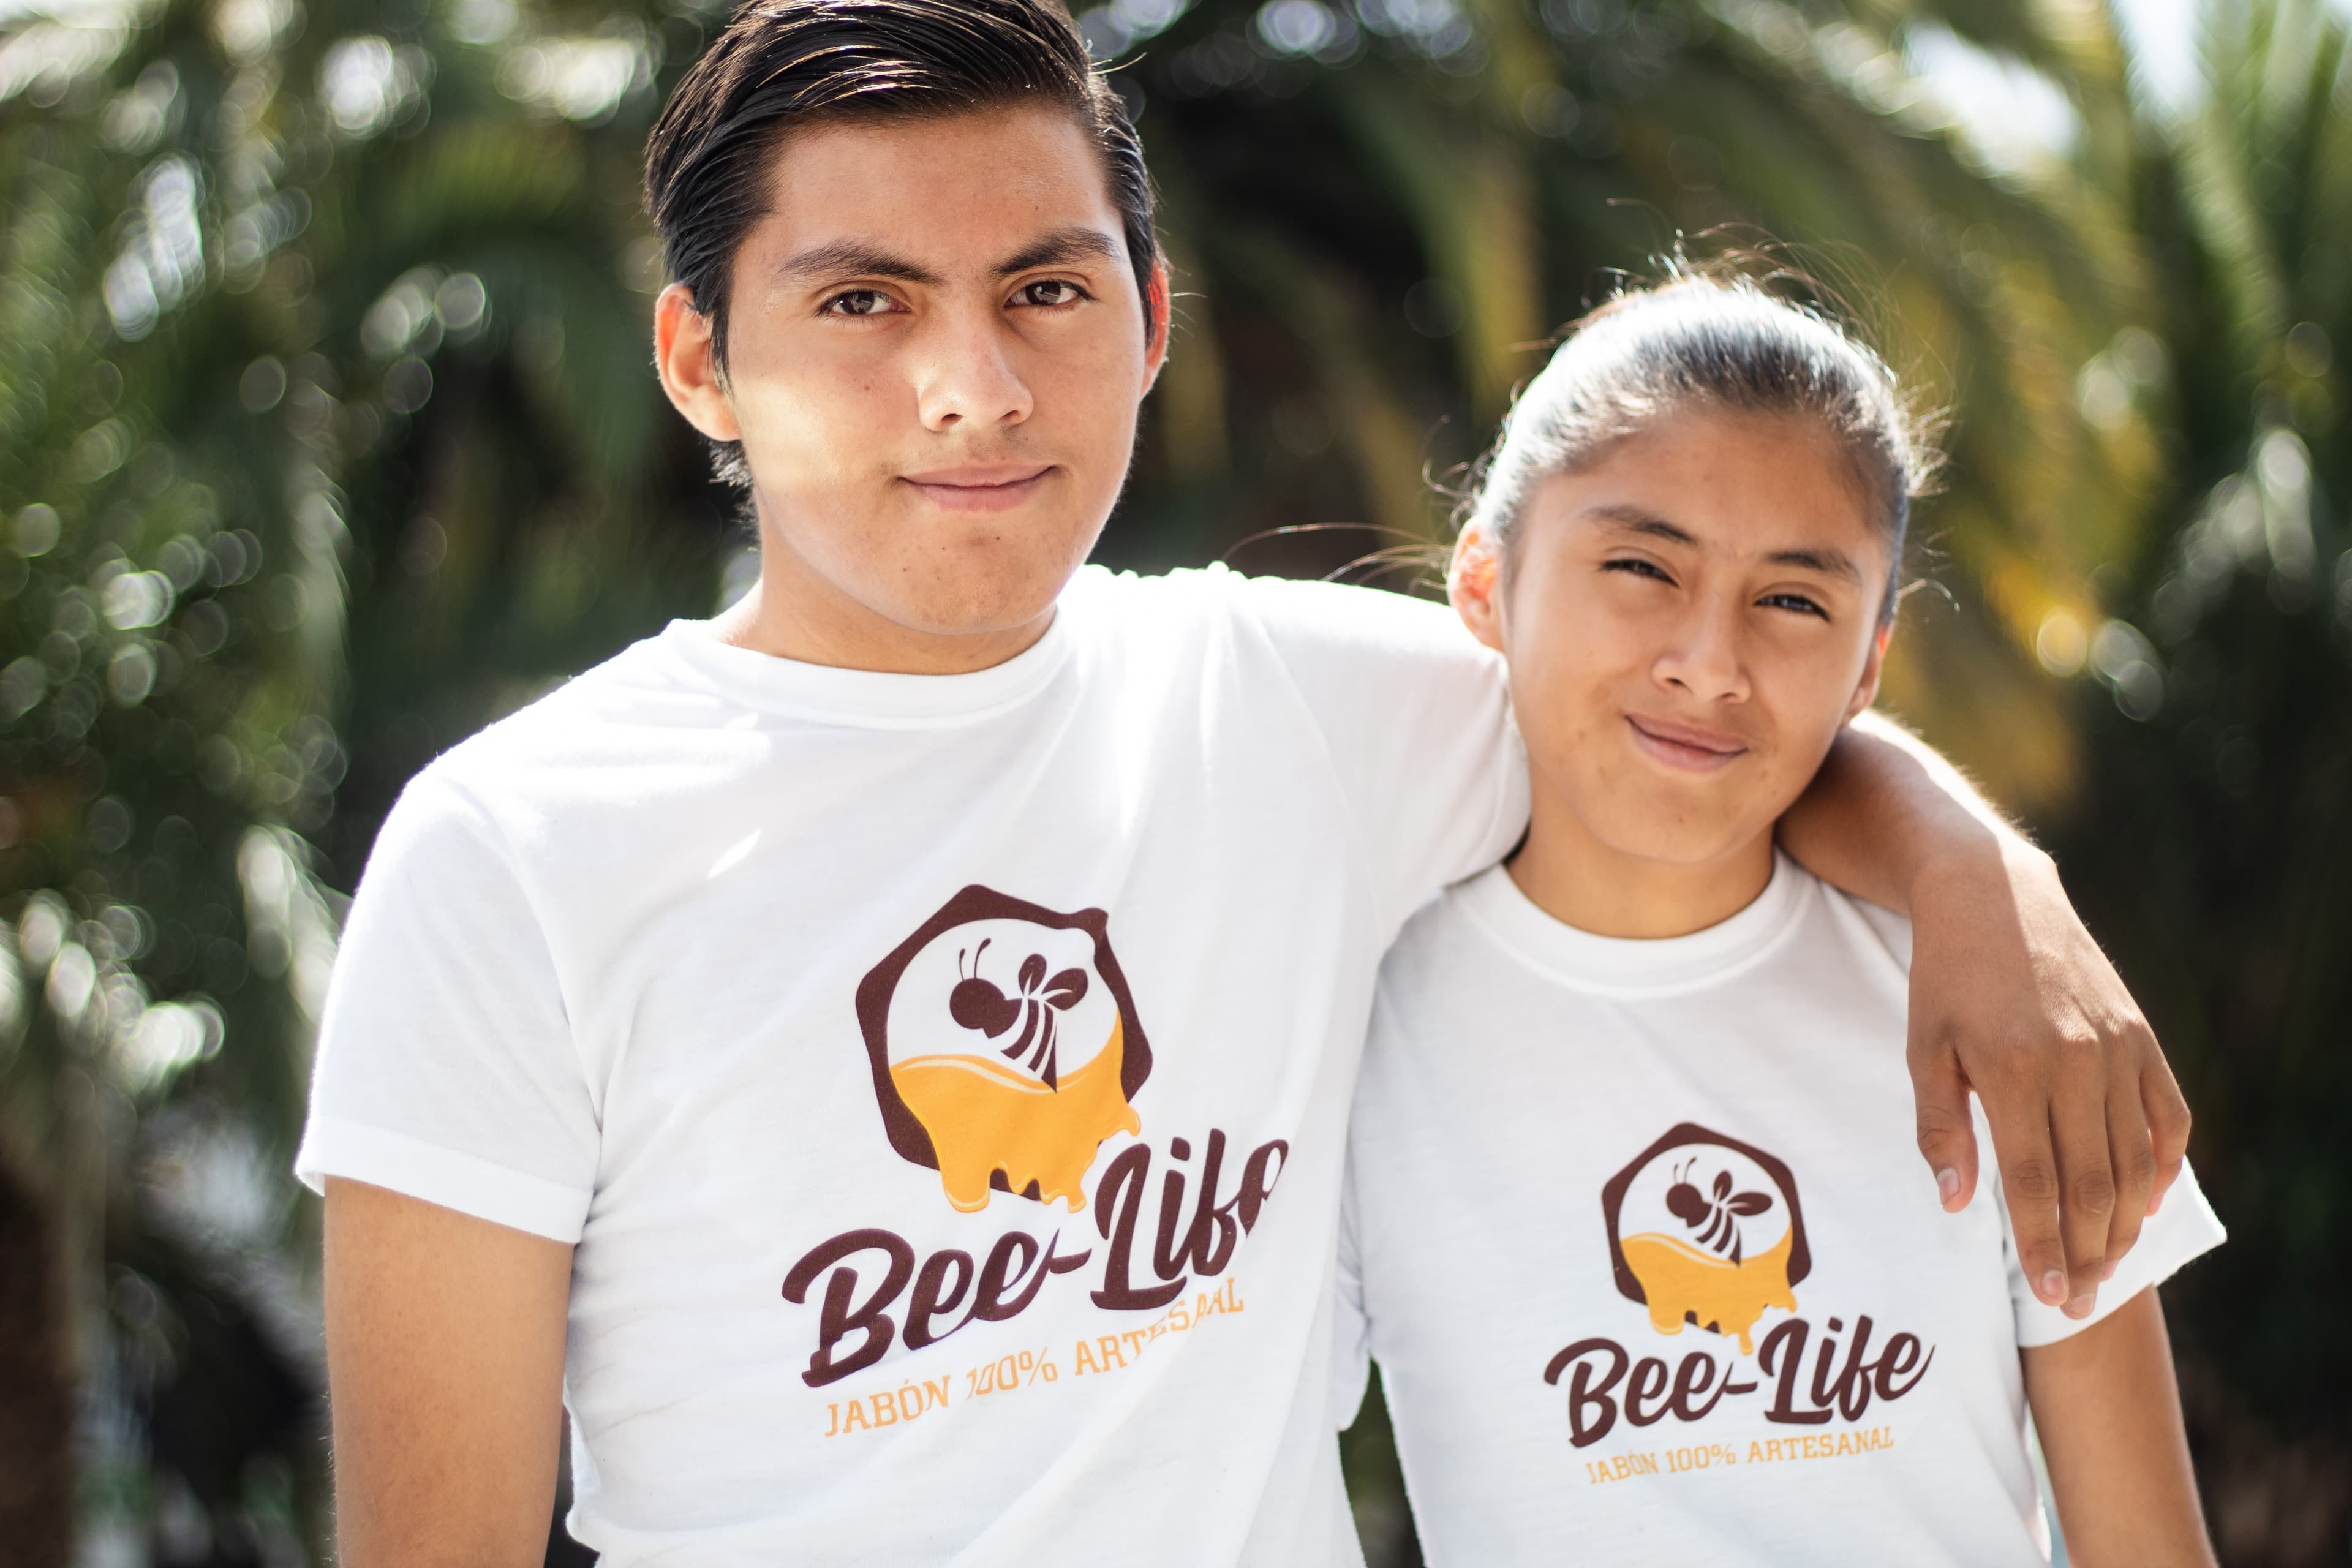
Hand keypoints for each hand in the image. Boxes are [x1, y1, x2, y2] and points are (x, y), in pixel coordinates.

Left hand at [1905, 841, 2190, 1316]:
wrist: (1992, 896)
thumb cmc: (1945, 980)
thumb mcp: (1923, 1050)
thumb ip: (1941, 1130)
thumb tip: (1956, 1206)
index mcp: (2014, 1069)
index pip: (2036, 1184)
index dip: (2044, 1246)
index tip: (2053, 1295)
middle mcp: (2076, 1062)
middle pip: (2093, 1184)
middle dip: (2088, 1251)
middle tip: (2081, 1299)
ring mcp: (2117, 1048)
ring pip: (2135, 1160)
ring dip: (2125, 1222)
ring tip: (2107, 1263)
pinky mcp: (2141, 1036)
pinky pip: (2167, 1115)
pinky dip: (2164, 1165)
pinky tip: (2145, 1202)